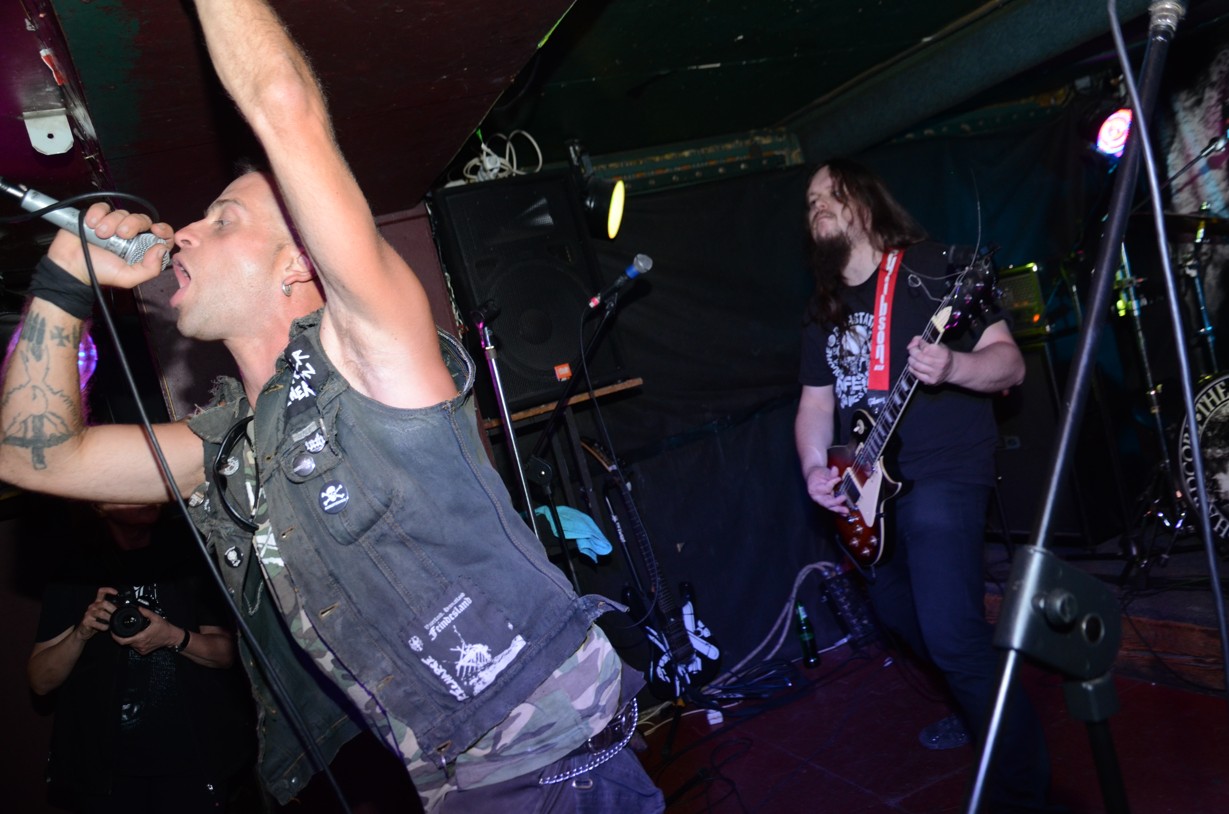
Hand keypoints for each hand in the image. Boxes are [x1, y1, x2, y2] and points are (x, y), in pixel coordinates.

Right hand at [46, 202, 173, 288]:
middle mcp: (130, 235)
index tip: (155, 230)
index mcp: (141, 248)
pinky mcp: (97, 217)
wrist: (70, 266)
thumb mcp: (128, 278)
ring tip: (100, 234)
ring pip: (122, 212)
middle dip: (133, 224)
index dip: (163, 230)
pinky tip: (92, 224)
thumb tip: (161, 249)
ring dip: (112, 222)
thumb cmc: (98, 273)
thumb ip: (150, 269)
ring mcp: (113, 225)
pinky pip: (103, 207)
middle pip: (142, 219)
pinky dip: (98, 213)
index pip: (161, 235)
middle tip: (121, 235)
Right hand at [75, 586, 118, 641]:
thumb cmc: (96, 621)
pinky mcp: (86, 621)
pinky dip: (103, 626)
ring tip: (113, 622)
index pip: (101, 592)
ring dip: (109, 618)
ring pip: (100, 613)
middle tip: (118, 614)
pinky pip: (96, 623)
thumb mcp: (104, 614)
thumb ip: (111, 610)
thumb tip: (122, 608)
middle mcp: (92, 606)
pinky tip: (106, 627)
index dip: (108, 590)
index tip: (116, 592)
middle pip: (103, 603)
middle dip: (113, 608)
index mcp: (97, 603)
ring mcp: (88, 614)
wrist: (84, 631)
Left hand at [113, 607, 178, 655]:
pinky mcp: (143, 652)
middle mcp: (140, 645)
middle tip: (120, 629)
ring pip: (130, 645)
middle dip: (122, 636)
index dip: (115, 637)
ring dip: (128, 639)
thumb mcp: (156, 618)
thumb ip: (146, 612)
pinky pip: (135, 647)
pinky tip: (138, 637)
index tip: (113, 631)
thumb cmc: (165, 628)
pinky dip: (134, 642)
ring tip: (132, 632)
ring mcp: (142, 649)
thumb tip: (138, 608)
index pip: (123, 641)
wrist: (172, 637)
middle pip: (125, 642)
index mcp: (141, 637)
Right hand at [805, 465, 847, 514]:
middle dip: (836, 502)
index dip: (832, 484)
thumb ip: (830, 473)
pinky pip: (834, 508)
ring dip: (839, 509)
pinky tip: (845, 513)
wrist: (815, 476)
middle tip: (844, 498)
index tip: (839, 478)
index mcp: (814, 490)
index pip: (825, 489)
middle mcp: (818, 498)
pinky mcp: (828, 503)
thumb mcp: (823, 471)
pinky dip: (839, 511)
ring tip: (846, 511)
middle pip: (826, 502)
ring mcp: (823, 502)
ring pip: (830, 507)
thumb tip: (835, 469)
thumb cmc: (818, 474)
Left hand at [907, 335, 953, 385]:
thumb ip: (922, 340)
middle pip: (920, 357)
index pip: (926, 348)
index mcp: (943, 353)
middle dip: (912, 352)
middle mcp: (940, 364)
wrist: (952, 369)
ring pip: (917, 366)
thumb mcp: (937, 344)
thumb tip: (910, 346)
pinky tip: (913, 366)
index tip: (919, 343)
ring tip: (912, 358)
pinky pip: (917, 374)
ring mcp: (935, 374)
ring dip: (911, 360)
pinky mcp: (931, 381)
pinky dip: (912, 369)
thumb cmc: (942, 354)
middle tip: (912, 350)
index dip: (919, 344)